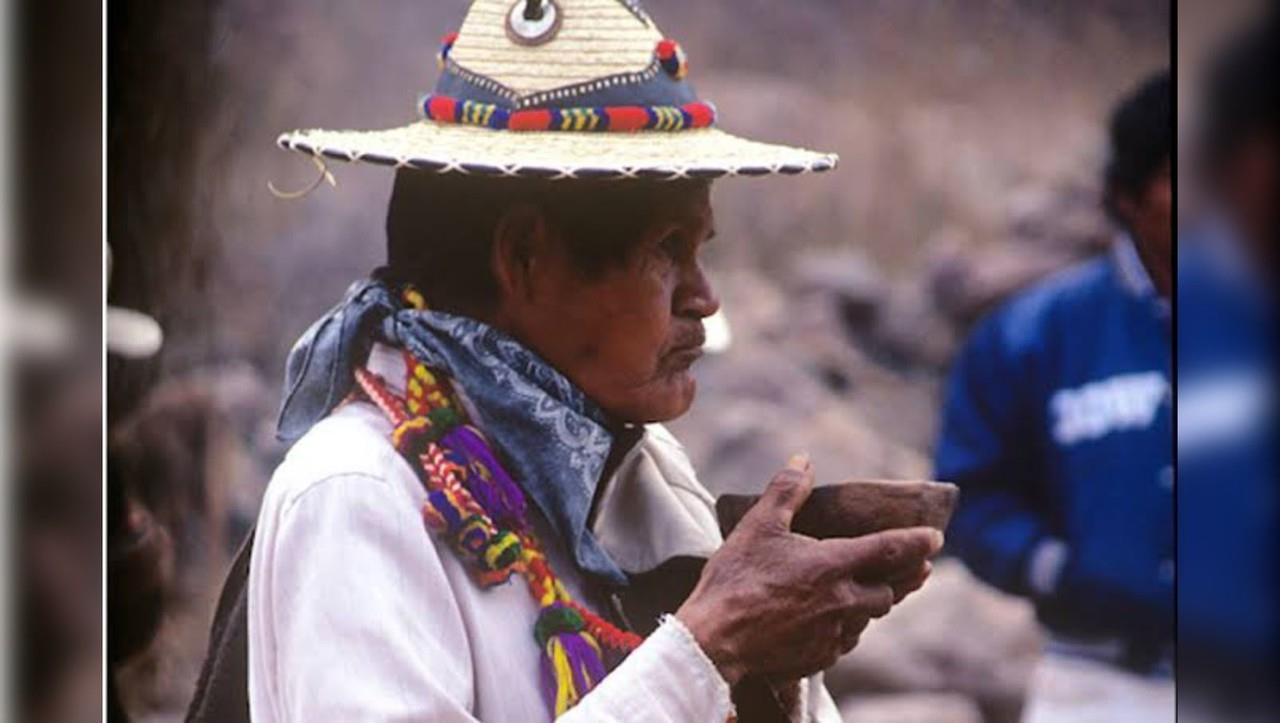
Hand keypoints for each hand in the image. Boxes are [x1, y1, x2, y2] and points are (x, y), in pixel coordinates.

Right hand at [676, 454, 941, 684]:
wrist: (715, 641)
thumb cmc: (734, 580)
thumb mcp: (757, 526)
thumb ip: (786, 492)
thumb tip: (803, 461)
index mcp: (832, 565)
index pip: (890, 550)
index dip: (917, 541)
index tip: (936, 537)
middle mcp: (842, 602)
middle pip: (889, 591)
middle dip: (903, 578)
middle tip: (915, 567)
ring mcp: (832, 634)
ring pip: (869, 618)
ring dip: (874, 602)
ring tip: (875, 591)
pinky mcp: (819, 658)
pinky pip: (846, 641)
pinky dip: (847, 627)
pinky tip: (836, 621)